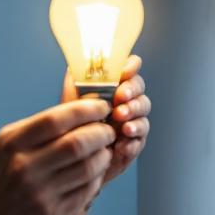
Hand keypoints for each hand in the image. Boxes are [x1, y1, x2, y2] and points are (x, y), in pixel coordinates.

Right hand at [0, 99, 115, 214]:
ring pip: (87, 168)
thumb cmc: (7, 171)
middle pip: (76, 144)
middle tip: (108, 131)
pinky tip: (94, 171)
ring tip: (104, 150)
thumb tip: (87, 103)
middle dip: (101, 133)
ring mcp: (39, 194)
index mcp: (13, 144)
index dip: (85, 110)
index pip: (55, 120)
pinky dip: (97, 177)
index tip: (102, 107)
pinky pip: (87, 191)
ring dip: (103, 155)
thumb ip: (43, 124)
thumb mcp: (10, 142)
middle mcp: (24, 168)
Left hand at [62, 54, 148, 183]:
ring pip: (143, 113)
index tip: (124, 72)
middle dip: (132, 92)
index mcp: (114, 84)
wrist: (72, 158)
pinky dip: (132, 142)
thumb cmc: (73, 124)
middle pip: (140, 89)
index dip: (130, 67)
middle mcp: (126, 99)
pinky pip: (140, 140)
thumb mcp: (71, 97)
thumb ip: (78, 76)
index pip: (130, 68)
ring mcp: (132, 120)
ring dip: (134, 116)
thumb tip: (82, 55)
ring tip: (123, 127)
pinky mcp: (134, 142)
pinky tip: (121, 146)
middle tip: (120, 99)